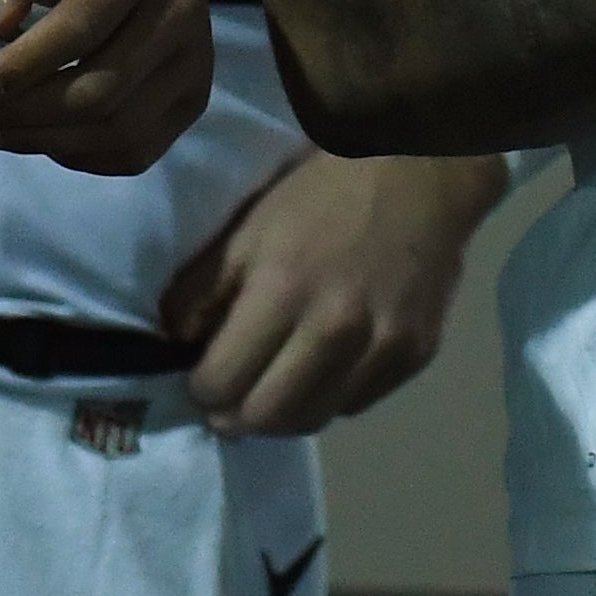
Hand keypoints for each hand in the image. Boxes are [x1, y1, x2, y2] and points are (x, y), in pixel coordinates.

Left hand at [0, 0, 211, 173]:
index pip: (79, 30)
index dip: (17, 70)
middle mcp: (182, 15)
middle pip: (98, 92)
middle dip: (21, 114)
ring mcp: (195, 63)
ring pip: (117, 131)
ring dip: (41, 142)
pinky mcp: (194, 99)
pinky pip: (134, 151)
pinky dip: (77, 155)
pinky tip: (36, 134)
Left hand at [158, 154, 504, 435]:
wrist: (418, 175)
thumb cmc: (321, 195)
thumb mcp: (248, 229)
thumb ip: (202, 290)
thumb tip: (177, 344)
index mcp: (282, 289)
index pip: (223, 381)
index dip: (202, 388)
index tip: (201, 379)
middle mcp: (334, 328)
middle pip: (266, 416)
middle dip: (234, 417)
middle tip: (227, 404)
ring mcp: (381, 347)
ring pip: (313, 420)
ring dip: (280, 418)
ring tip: (268, 396)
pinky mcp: (415, 356)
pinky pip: (355, 405)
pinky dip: (328, 399)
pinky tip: (318, 375)